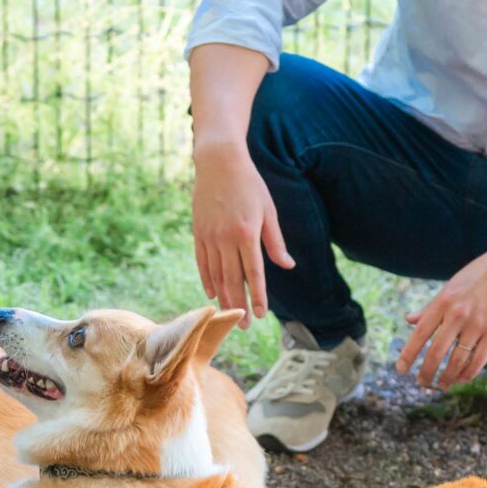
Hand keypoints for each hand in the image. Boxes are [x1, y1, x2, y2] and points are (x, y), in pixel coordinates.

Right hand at [191, 140, 293, 327]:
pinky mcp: (198, 233)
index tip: (262, 314)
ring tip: (230, 315)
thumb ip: (276, 241)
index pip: (254, 273)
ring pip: (216, 276)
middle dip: (239, 305)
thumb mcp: (268, 210)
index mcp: (247, 233)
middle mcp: (226, 238)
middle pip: (233, 280)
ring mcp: (209, 237)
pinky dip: (208, 280)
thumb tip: (288, 265)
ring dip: (224, 298)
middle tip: (245, 326)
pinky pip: (202, 263)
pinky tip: (213, 294)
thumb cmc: (249, 184)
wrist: (218, 162)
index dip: (258, 296)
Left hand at [397, 234, 486, 387]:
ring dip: (448, 376)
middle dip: (426, 371)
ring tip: (441, 385)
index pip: (420, 333)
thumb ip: (431, 307)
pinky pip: (480, 358)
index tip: (401, 369)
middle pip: (436, 351)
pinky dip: (469, 372)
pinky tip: (462, 379)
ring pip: (458, 359)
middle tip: (421, 383)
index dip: (408, 354)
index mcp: (443, 302)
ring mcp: (477, 323)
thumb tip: (409, 320)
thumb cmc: (480, 275)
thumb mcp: (451, 287)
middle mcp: (458, 314)